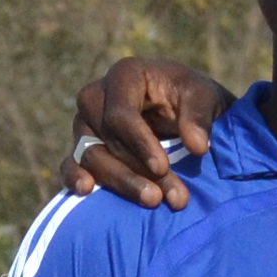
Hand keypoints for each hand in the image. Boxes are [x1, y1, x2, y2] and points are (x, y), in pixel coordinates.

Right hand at [60, 60, 230, 209]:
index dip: (139, 143)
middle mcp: (97, 96)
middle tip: (161, 197)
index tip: (162, 168)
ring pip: (90, 155)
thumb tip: (196, 147)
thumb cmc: (195, 98)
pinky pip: (69, 163)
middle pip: (105, 138)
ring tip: (151, 200)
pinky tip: (87, 192)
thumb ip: (200, 117)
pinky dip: (74, 178)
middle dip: (135, 170)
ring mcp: (85, 122)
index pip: (120, 114)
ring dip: (118, 182)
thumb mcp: (206, 98)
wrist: (187, 110)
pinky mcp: (82, 146)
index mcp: (125, 75)